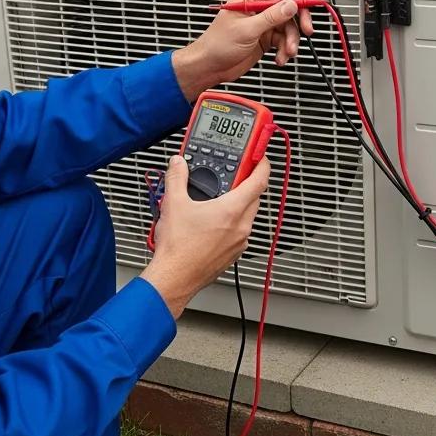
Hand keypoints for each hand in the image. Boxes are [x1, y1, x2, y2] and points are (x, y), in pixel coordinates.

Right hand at [140, 155, 270, 317]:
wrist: (174, 278)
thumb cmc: (177, 249)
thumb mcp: (173, 204)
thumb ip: (177, 177)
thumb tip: (178, 164)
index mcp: (232, 210)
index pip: (259, 180)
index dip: (262, 164)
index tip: (259, 156)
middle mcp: (241, 226)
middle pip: (254, 196)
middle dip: (245, 183)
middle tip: (231, 175)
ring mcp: (239, 242)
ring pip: (247, 215)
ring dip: (237, 204)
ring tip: (216, 199)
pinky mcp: (233, 254)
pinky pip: (239, 232)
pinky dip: (231, 222)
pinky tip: (212, 222)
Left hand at [172, 0, 318, 100]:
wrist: (209, 67)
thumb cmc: (217, 45)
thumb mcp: (247, 30)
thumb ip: (271, 16)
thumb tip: (291, 4)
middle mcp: (257, 8)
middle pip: (288, 6)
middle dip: (298, 20)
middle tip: (305, 30)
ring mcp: (262, 23)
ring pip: (288, 26)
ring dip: (291, 40)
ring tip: (287, 51)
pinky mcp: (265, 37)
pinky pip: (283, 39)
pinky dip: (285, 49)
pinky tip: (280, 57)